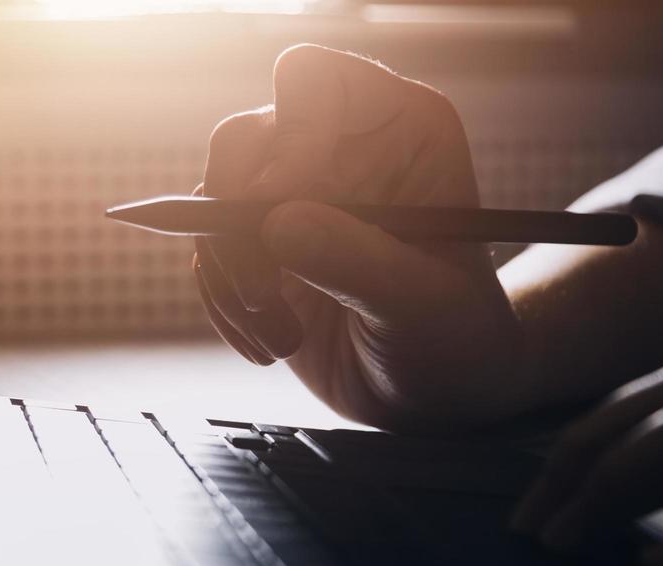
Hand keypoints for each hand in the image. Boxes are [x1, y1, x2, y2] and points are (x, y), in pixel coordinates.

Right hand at [192, 44, 523, 431]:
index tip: (277, 208)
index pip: (315, 81)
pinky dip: (224, 309)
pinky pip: (206, 257)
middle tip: (263, 296)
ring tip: (285, 342)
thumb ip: (359, 261)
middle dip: (235, 224)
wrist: (433, 388)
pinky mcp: (254, 245)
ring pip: (211, 204)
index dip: (286, 136)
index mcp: (397, 126)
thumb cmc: (456, 336)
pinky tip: (269, 348)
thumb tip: (276, 227)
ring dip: (232, 283)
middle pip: (242, 140)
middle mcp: (335, 145)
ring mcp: (288, 194)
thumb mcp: (424, 305)